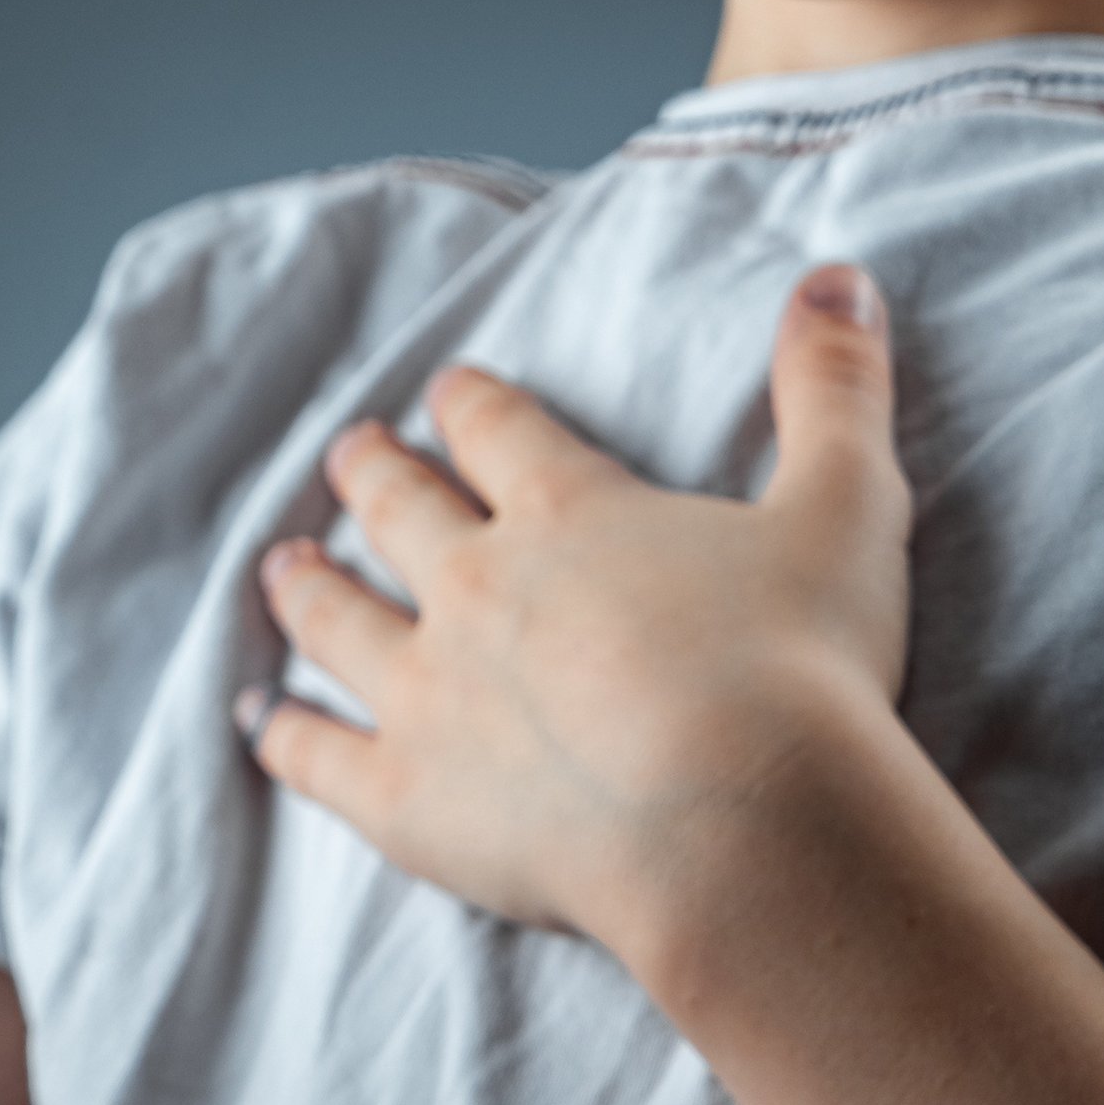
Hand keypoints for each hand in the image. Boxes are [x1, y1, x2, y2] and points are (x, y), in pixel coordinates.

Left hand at [243, 263, 909, 959]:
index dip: (470, 406)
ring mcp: (426, 693)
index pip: (498, 433)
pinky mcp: (405, 798)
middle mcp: (475, 588)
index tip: (446, 390)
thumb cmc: (801, 669)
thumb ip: (834, 390)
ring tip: (282, 567)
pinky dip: (281, 735)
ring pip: (337, 621)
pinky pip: (316, 757)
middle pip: (400, 512)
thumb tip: (838, 277)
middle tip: (346, 453)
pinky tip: (260, 721)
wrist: (742, 827)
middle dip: (372, 476)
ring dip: (308, 588)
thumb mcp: (843, 509)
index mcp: (567, 513)